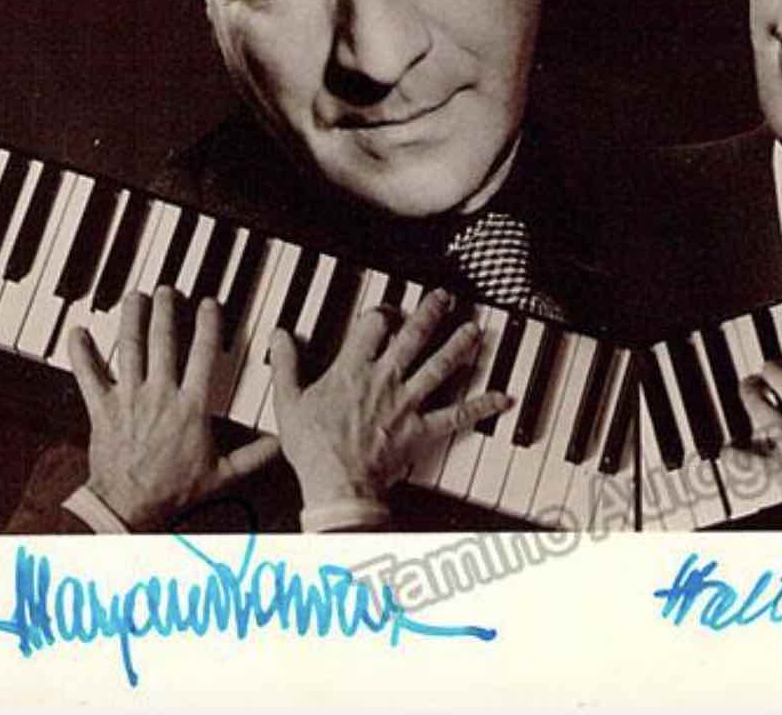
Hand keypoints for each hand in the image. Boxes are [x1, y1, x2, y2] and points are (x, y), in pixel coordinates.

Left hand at [68, 287, 280, 529]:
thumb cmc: (173, 491)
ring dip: (132, 320)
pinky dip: (82, 353)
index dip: (208, 326)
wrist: (128, 507)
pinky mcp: (101, 409)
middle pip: (163, 341)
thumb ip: (254, 456)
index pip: (203, 354)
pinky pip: (89, 376)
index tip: (208, 306)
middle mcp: (160, 394)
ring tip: (135, 298)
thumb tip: (281, 443)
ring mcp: (128, 398)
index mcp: (191, 406)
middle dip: (166, 311)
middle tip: (167, 292)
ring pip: (130, 349)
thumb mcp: (222, 474)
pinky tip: (79, 333)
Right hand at [269, 288, 512, 507]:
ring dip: (460, 346)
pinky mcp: (422, 428)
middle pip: (414, 336)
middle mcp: (386, 379)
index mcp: (353, 370)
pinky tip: (501, 398)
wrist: (336, 483)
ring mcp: (408, 402)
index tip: (389, 309)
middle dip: (431, 313)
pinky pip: (457, 415)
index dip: (383, 312)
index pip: (373, 326)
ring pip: (441, 366)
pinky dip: (481, 406)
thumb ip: (287, 364)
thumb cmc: (313, 448)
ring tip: (474, 331)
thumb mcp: (288, 402)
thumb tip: (280, 336)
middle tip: (445, 298)